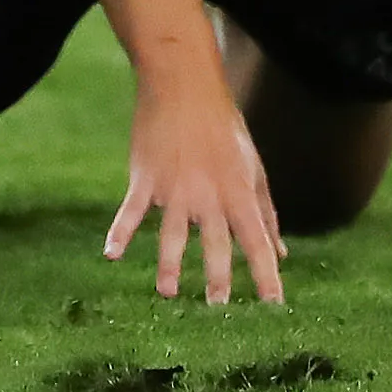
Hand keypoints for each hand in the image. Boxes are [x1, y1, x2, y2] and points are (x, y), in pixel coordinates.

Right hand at [104, 66, 284, 303]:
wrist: (182, 84)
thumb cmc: (223, 126)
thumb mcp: (253, 166)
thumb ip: (266, 211)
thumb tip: (280, 251)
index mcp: (239, 192)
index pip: (258, 241)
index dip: (268, 275)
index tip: (274, 305)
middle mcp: (209, 194)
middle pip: (215, 245)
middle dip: (218, 279)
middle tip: (218, 307)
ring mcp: (175, 188)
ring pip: (171, 235)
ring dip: (168, 266)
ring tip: (168, 293)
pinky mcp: (145, 178)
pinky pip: (130, 211)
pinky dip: (119, 233)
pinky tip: (111, 255)